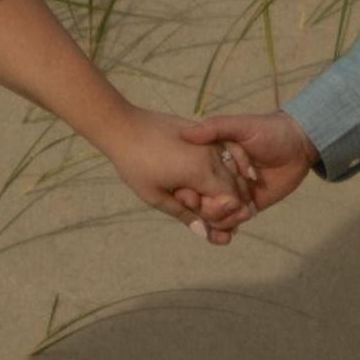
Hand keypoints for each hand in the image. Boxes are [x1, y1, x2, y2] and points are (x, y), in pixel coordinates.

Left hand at [103, 109, 261, 243]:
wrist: (123, 127)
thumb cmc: (134, 164)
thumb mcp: (155, 196)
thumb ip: (184, 215)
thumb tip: (204, 233)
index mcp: (202, 172)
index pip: (231, 201)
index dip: (223, 216)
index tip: (204, 220)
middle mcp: (212, 155)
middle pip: (235, 187)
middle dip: (226, 205)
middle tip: (205, 214)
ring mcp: (210, 142)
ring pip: (232, 171)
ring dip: (226, 188)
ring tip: (204, 199)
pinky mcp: (204, 135)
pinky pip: (224, 155)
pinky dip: (224, 170)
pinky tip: (210, 180)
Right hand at [180, 111, 315, 235]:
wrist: (299, 147)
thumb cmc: (269, 130)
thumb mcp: (242, 125)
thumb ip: (215, 128)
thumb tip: (186, 134)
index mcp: (207, 159)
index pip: (188, 179)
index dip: (184, 190)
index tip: (189, 196)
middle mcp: (215, 178)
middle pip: (198, 201)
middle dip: (202, 208)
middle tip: (217, 207)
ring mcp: (229, 194)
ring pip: (212, 215)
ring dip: (217, 220)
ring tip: (237, 212)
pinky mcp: (245, 207)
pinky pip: (230, 222)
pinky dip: (226, 230)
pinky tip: (229, 234)